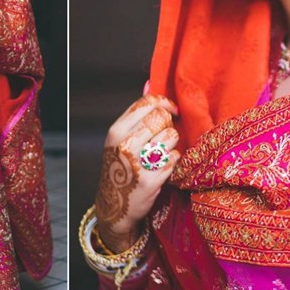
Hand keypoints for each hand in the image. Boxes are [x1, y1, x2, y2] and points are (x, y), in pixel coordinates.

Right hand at [94, 95, 179, 252]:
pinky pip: (175, 159)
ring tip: (162, 154)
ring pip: (171, 137)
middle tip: (163, 137)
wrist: (114, 206)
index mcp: (116, 131)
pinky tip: (164, 168)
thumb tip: (149, 84)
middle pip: (161, 118)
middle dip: (167, 126)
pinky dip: (174, 163)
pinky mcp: (152, 180)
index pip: (146, 103)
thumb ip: (136, 113)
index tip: (171, 111)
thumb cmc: (119, 167)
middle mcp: (125, 145)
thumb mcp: (119, 138)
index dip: (164, 103)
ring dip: (172, 145)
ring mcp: (138, 163)